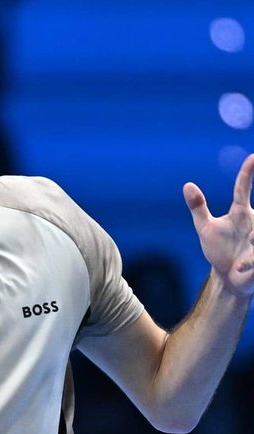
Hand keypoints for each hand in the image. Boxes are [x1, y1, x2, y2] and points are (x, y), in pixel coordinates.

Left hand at [184, 154, 253, 297]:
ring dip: (252, 250)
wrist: (228, 277)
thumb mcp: (205, 228)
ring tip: (240, 261)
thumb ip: (198, 207)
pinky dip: (248, 263)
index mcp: (241, 212)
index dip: (248, 172)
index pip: (243, 189)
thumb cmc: (218, 249)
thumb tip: (187, 185)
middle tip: (250, 236)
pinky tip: (240, 268)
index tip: (253, 156)